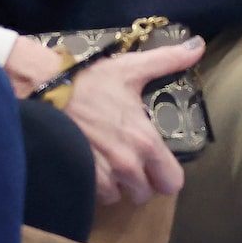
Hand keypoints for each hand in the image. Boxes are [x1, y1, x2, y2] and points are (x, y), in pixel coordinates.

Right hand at [59, 40, 199, 205]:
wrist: (45, 92)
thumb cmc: (90, 82)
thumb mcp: (132, 68)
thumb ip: (168, 60)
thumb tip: (197, 46)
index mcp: (145, 142)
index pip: (172, 182)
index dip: (167, 175)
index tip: (160, 165)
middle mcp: (126, 165)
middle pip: (145, 193)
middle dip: (142, 181)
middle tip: (135, 163)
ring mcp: (101, 176)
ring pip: (118, 196)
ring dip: (117, 185)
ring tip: (111, 163)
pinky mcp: (78, 179)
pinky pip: (94, 195)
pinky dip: (95, 186)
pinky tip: (92, 167)